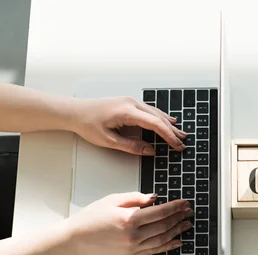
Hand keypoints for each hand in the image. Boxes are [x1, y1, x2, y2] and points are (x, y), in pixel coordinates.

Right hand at [66, 192, 192, 254]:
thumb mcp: (112, 200)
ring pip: (162, 239)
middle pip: (163, 226)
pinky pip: (154, 250)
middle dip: (178, 217)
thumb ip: (136, 198)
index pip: (159, 212)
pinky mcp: (132, 254)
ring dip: (177, 231)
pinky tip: (178, 241)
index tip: (184, 202)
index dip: (174, 207)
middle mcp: (133, 235)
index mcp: (128, 219)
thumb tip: (155, 198)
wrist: (76, 239)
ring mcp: (133, 247)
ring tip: (187, 224)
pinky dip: (168, 246)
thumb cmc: (91, 217)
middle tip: (189, 211)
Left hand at [71, 96, 186, 155]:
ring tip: (181, 133)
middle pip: (159, 118)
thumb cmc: (87, 124)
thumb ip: (131, 146)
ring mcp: (131, 101)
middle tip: (183, 142)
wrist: (74, 111)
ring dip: (169, 124)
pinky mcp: (129, 103)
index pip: (155, 124)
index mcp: (127, 112)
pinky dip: (161, 118)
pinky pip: (150, 110)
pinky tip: (169, 121)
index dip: (168, 136)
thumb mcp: (108, 140)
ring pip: (156, 113)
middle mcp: (131, 103)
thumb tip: (150, 150)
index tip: (177, 146)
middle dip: (172, 131)